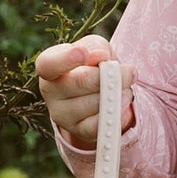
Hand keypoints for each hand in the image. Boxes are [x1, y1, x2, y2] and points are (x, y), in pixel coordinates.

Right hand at [35, 35, 134, 149]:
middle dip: (109, 75)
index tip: (84, 54)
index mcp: (49, 66)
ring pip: (95, 104)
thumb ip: (95, 46)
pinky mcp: (78, 131)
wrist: (100, 90)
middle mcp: (50, 91)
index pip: (49, 64)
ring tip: (124, 87)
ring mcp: (62, 114)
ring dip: (117, 94)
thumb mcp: (94, 47)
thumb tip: (100, 57)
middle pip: (81, 82)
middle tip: (128, 71)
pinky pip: (101, 124)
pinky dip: (118, 113)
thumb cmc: (93, 64)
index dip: (66, 59)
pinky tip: (123, 102)